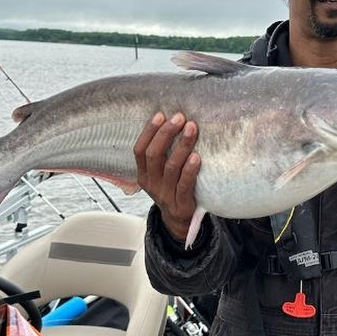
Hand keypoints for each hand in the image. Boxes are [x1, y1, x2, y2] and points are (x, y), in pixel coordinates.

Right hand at [134, 112, 200, 241]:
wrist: (178, 220)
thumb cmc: (172, 187)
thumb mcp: (160, 173)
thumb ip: (163, 153)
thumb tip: (173, 121)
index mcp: (144, 174)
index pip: (139, 150)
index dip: (148, 132)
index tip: (160, 115)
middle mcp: (151, 184)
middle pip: (154, 155)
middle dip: (166, 134)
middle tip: (180, 118)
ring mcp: (165, 194)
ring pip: (171, 167)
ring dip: (181, 146)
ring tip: (191, 129)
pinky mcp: (181, 204)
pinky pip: (185, 185)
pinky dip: (190, 170)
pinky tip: (197, 157)